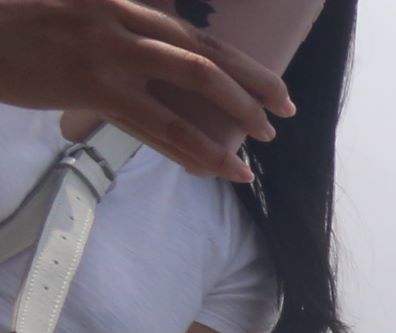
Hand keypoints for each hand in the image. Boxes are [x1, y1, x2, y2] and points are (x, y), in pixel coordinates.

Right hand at [0, 0, 289, 180]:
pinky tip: (214, 168)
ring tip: (255, 151)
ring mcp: (105, 55)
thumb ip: (123, 32)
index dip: (244, 65)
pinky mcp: (88, 86)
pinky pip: (151, 126)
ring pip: (185, 95)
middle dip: (253, 90)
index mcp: (122, 4)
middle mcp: (120, 22)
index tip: (278, 89)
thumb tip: (161, 62)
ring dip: (228, 125)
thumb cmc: (22, 24)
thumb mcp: (80, 14)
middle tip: (284, 115)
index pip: (196, 37)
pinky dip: (187, 150)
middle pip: (203, 59)